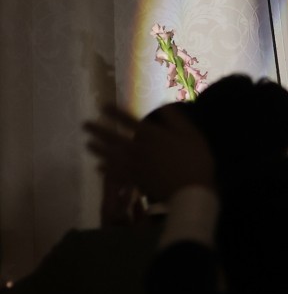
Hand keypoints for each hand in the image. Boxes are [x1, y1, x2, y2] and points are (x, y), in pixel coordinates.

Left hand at [85, 105, 214, 200]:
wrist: (192, 190)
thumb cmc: (196, 160)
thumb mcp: (191, 134)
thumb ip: (175, 119)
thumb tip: (163, 104)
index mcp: (152, 135)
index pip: (128, 120)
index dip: (114, 113)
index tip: (101, 106)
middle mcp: (139, 148)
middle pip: (114, 138)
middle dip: (98, 130)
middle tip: (84, 125)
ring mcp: (135, 165)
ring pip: (112, 155)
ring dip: (98, 149)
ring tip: (87, 144)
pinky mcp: (136, 180)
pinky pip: (117, 173)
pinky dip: (107, 170)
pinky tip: (99, 167)